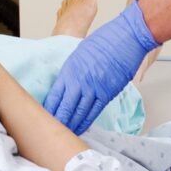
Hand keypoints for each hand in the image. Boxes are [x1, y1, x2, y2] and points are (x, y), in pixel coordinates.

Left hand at [43, 0, 159, 133]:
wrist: (127, 37)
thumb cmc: (105, 40)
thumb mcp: (79, 53)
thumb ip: (72, 71)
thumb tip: (66, 85)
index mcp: (70, 70)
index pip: (54, 95)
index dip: (48, 109)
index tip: (43, 117)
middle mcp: (80, 81)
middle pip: (65, 107)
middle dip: (57, 120)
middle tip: (50, 131)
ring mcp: (95, 88)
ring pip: (79, 113)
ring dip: (71, 124)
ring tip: (64, 133)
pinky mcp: (108, 93)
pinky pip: (94, 111)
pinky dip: (86, 121)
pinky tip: (80, 127)